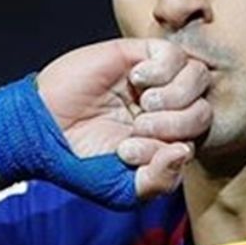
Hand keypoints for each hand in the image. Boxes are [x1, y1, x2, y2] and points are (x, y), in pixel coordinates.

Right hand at [36, 38, 212, 199]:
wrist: (41, 132)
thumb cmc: (82, 162)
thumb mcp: (123, 190)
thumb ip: (160, 181)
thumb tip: (184, 151)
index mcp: (168, 140)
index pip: (198, 140)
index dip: (172, 149)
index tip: (128, 154)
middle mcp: (167, 110)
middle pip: (203, 111)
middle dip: (175, 125)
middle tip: (136, 130)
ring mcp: (155, 81)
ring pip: (198, 79)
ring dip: (174, 97)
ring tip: (142, 105)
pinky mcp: (138, 54)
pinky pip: (175, 55)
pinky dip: (162, 71)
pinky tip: (135, 80)